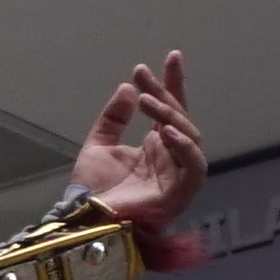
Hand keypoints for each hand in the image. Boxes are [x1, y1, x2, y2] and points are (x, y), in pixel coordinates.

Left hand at [74, 52, 201, 227]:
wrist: (85, 221)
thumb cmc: (93, 192)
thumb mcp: (97, 146)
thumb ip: (112, 119)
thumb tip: (126, 88)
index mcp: (155, 148)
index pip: (170, 110)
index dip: (172, 84)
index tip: (171, 57)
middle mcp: (171, 159)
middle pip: (180, 119)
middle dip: (166, 93)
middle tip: (143, 77)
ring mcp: (177, 176)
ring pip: (191, 138)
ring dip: (171, 116)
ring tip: (147, 102)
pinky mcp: (179, 194)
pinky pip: (194, 167)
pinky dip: (185, 147)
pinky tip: (165, 131)